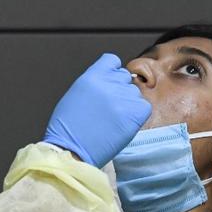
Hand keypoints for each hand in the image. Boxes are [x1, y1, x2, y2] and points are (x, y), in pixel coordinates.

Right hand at [43, 53, 150, 167]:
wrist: (72, 150)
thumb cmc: (68, 128)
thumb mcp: (75, 94)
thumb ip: (93, 84)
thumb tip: (107, 83)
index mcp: (92, 76)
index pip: (112, 61)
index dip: (112, 72)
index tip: (109, 84)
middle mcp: (109, 83)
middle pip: (124, 77)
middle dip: (119, 90)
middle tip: (109, 107)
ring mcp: (123, 97)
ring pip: (134, 93)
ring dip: (128, 104)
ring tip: (113, 120)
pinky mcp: (135, 112)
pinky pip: (144, 107)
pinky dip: (137, 115)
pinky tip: (123, 124)